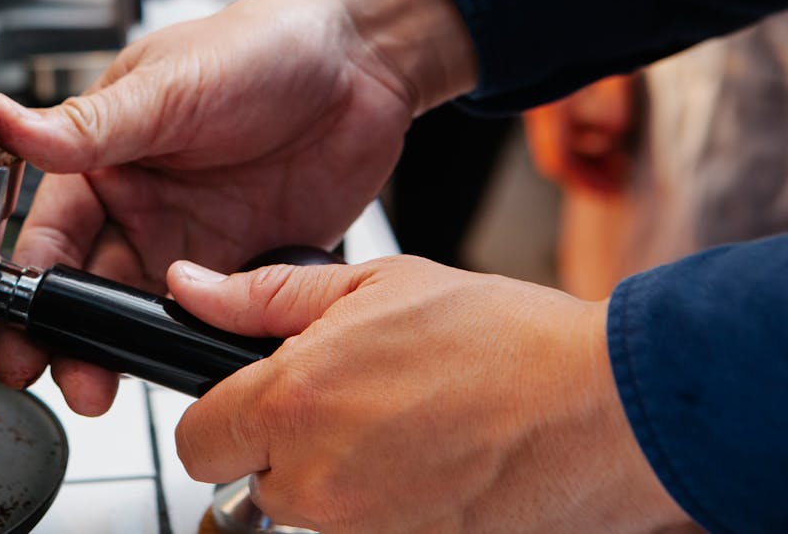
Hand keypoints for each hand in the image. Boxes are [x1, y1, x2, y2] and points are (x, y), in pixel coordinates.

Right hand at [0, 0, 476, 414]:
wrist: (363, 61)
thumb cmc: (260, 46)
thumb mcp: (167, 86)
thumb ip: (88, 126)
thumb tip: (2, 120)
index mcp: (106, 160)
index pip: (51, 236)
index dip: (29, 290)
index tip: (16, 338)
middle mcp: (144, 207)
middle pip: (91, 290)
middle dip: (73, 341)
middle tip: (71, 383)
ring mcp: (196, 241)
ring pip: (147, 315)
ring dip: (130, 352)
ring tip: (117, 386)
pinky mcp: (248, 265)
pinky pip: (215, 318)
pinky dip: (201, 343)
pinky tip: (195, 359)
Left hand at [169, 256, 693, 532]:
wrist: (602, 408)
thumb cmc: (503, 341)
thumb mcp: (376, 286)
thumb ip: (265, 296)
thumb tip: (192, 288)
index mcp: (296, 401)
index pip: (196, 441)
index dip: (218, 415)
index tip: (247, 399)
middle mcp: (318, 479)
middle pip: (252, 479)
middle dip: (283, 443)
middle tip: (348, 400)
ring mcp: (363, 530)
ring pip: (308, 508)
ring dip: (335, 472)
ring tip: (401, 422)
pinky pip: (364, 530)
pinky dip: (382, 501)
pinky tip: (428, 457)